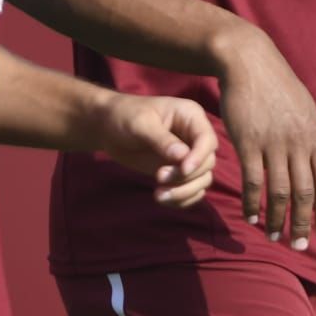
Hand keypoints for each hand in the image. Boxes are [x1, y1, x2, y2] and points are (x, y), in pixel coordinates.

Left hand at [94, 94, 219, 208]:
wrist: (108, 128)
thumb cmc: (125, 116)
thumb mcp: (140, 124)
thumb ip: (161, 139)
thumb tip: (182, 157)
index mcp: (191, 117)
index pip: (207, 140)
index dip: (199, 157)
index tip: (183, 170)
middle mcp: (194, 137)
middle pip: (207, 163)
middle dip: (186, 176)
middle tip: (159, 177)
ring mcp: (187, 156)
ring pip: (202, 179)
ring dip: (184, 191)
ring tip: (159, 195)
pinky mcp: (178, 172)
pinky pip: (191, 190)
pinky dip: (182, 199)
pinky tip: (162, 199)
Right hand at [215, 27, 315, 249]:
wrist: (251, 64)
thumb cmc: (280, 90)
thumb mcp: (308, 114)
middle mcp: (299, 143)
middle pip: (305, 193)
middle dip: (303, 223)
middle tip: (299, 246)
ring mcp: (273, 143)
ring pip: (279, 192)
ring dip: (278, 219)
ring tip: (275, 237)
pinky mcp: (247, 142)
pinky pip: (252, 180)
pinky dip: (253, 202)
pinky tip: (252, 217)